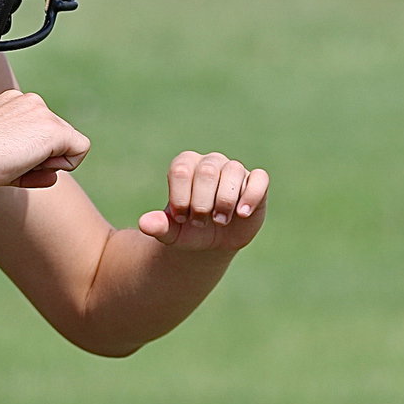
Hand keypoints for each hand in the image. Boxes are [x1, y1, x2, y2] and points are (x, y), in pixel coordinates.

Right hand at [0, 89, 90, 190]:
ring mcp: (43, 114)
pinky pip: (80, 150)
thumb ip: (28, 161)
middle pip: (57, 138)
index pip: (39, 131)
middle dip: (42, 159)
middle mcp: (31, 102)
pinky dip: (65, 165)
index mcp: (13, 103)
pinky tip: (35, 164)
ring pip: (68, 144)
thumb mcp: (1, 154)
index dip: (31, 155)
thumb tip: (53, 173)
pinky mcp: (54, 129)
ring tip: (18, 163)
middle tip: (12, 165)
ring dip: (49, 163)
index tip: (8, 161)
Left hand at [138, 151, 268, 250]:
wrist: (212, 242)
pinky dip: (251, 195)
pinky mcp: (255, 182)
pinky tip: (242, 214)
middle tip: (200, 221)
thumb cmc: (188, 230)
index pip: (181, 171)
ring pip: (232, 171)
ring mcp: (233, 170)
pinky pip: (259, 178)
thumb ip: (158, 226)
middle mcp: (209, 162)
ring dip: (224, 202)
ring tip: (219, 220)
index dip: (180, 197)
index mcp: (185, 166)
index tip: (181, 218)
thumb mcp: (171, 232)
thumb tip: (144, 224)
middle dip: (202, 203)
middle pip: (206, 172)